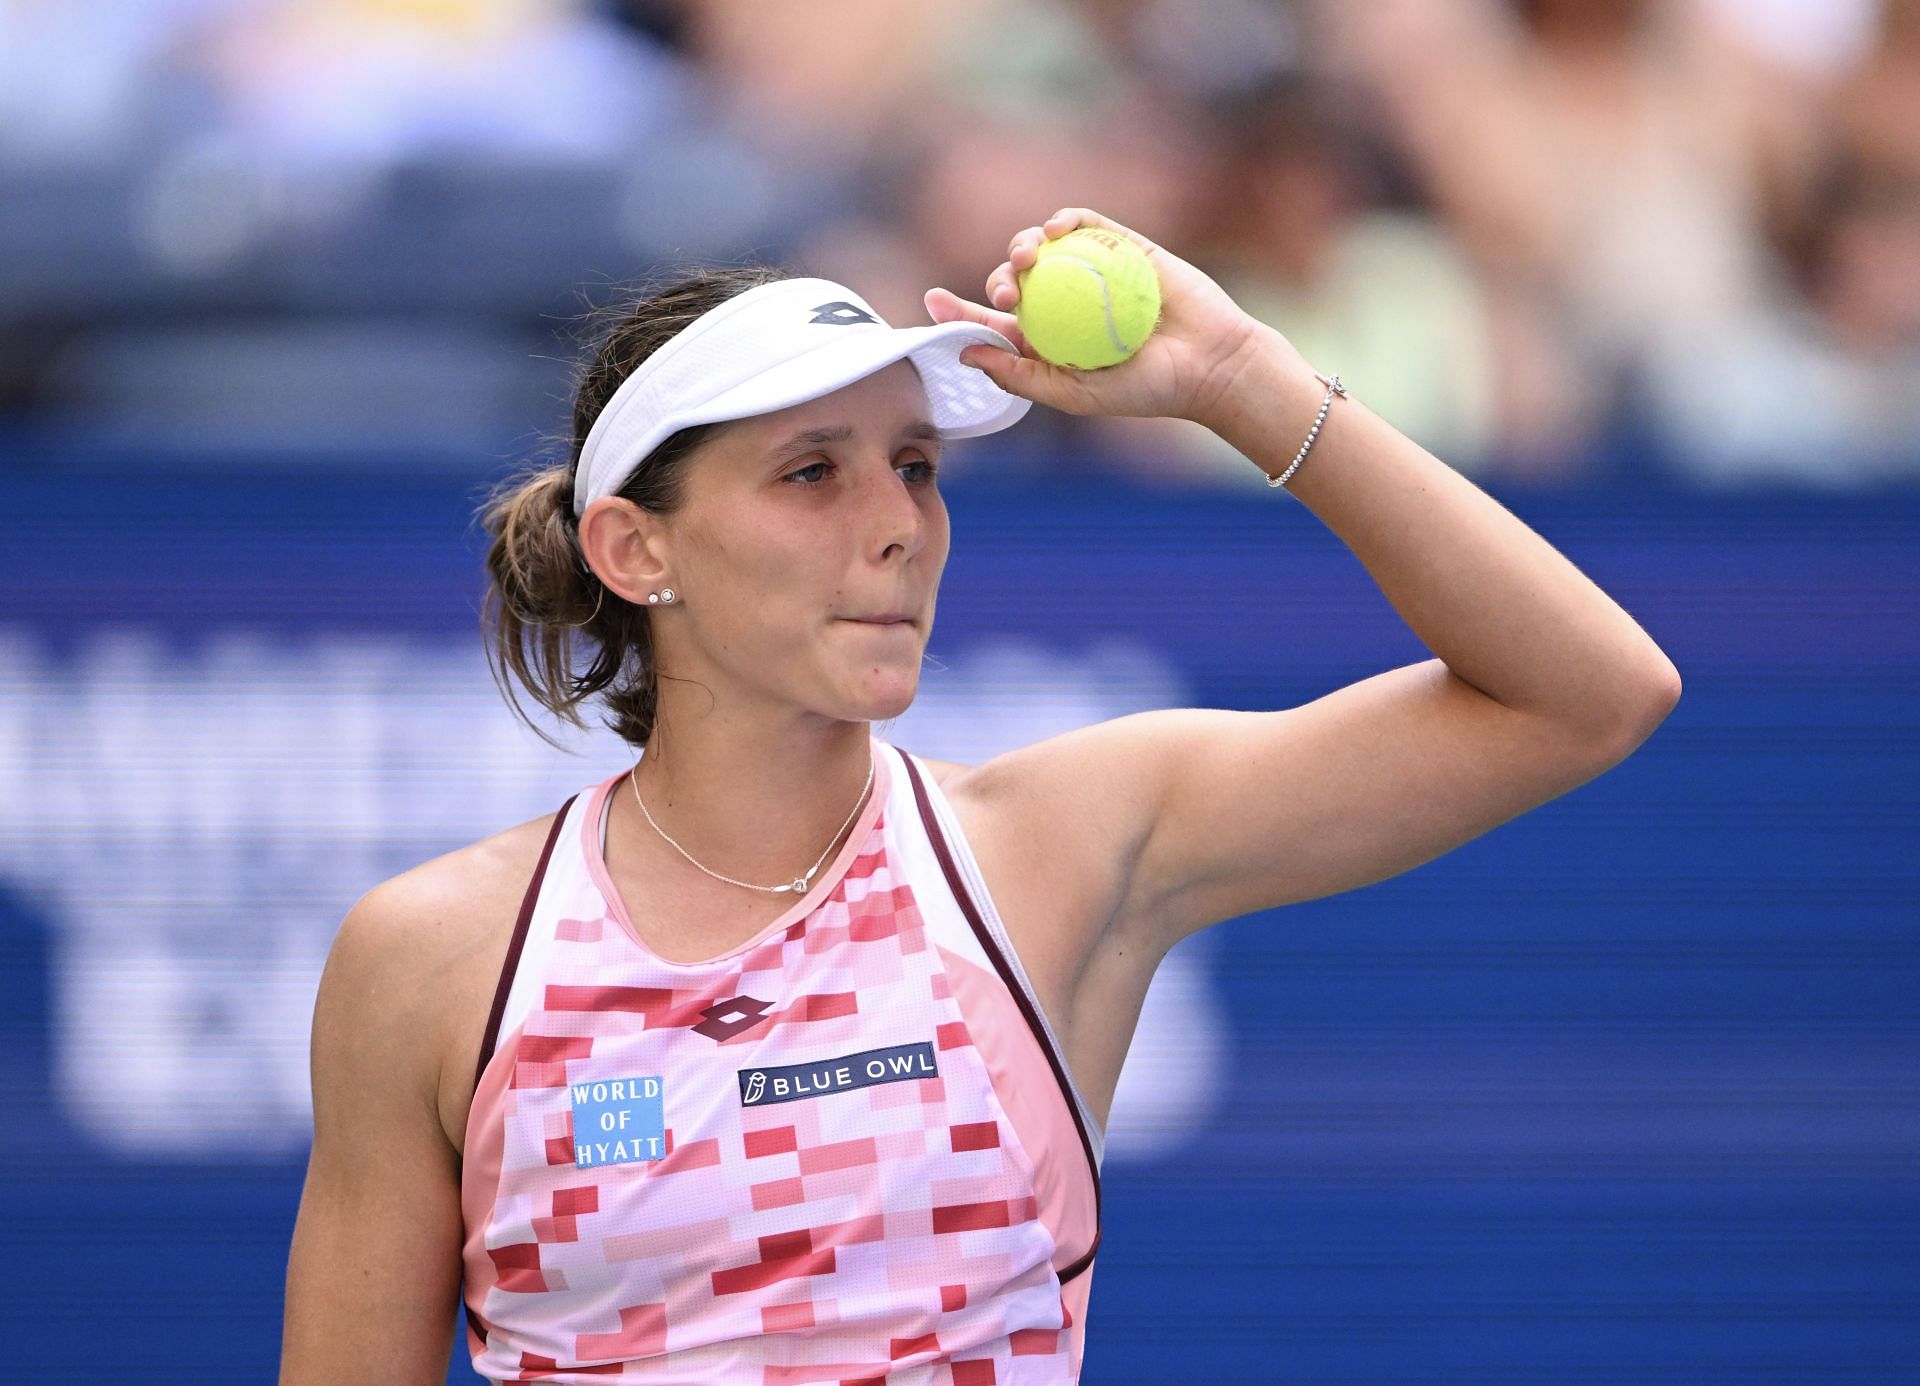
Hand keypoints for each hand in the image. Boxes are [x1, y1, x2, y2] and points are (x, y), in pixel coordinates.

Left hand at [924, 207, 1267, 424]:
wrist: (1211, 361)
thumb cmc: (1147, 389)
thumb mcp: (1075, 395)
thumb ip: (1021, 376)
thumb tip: (967, 352)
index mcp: (1048, 342)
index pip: (992, 323)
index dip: (958, 310)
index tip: (931, 301)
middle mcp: (1064, 304)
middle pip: (1011, 281)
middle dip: (996, 282)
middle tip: (1007, 296)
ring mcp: (1091, 272)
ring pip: (1039, 247)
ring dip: (1022, 245)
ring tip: (1027, 259)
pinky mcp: (1120, 245)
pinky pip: (1083, 222)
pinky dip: (1064, 218)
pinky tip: (1057, 228)